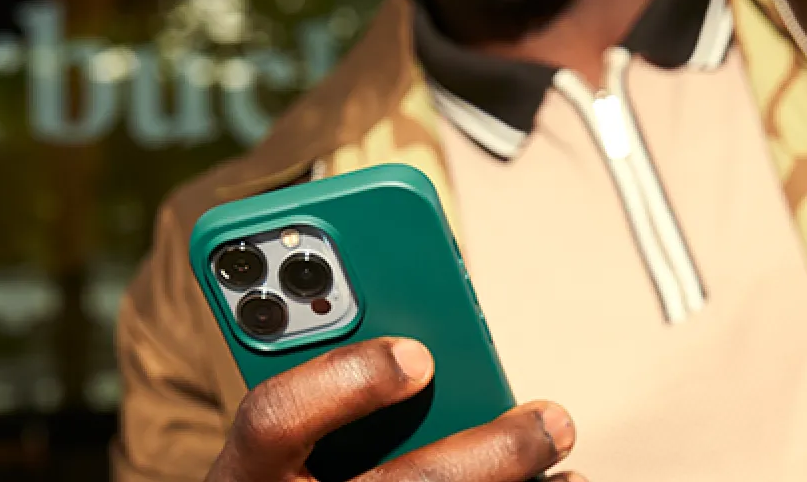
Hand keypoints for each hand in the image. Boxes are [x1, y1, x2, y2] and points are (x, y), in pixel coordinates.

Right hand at [204, 336, 581, 481]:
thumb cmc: (277, 475)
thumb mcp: (269, 439)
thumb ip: (315, 386)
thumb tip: (416, 338)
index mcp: (246, 469)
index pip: (273, 417)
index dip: (345, 381)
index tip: (418, 354)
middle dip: (484, 454)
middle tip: (548, 418)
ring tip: (560, 450)